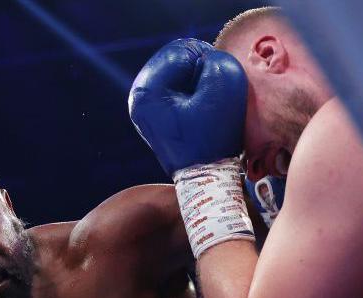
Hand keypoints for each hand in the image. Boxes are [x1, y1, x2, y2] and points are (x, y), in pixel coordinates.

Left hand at [129, 38, 247, 177]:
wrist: (206, 181)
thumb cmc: (214, 137)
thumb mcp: (224, 91)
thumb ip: (217, 62)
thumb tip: (207, 60)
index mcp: (146, 90)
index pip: (183, 51)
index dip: (208, 63)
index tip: (217, 89)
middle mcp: (138, 98)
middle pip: (176, 61)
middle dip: (200, 73)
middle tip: (213, 97)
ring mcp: (145, 109)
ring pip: (178, 76)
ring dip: (198, 85)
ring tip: (207, 108)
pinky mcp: (156, 118)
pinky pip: (177, 92)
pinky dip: (193, 96)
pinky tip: (201, 114)